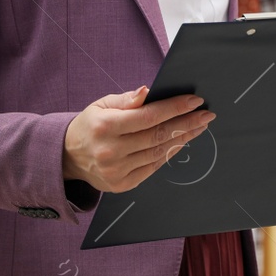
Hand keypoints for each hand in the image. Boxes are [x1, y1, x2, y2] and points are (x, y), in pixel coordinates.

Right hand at [62, 86, 215, 192]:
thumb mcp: (101, 105)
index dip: (175, 108)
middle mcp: (111, 150)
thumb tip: (147, 91)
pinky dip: (169, 154)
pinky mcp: (122, 185)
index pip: (149, 116)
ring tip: (199, 127)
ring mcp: (117, 171)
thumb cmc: (90, 125)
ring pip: (159, 153)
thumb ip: (126, 99)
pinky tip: (181, 142)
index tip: (196, 101)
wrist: (68, 156)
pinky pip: (153, 167)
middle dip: (187, 123)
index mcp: (106, 126)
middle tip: (206, 115)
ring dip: (183, 138)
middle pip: (158, 136)